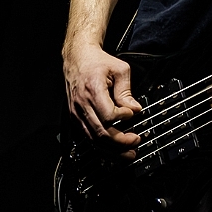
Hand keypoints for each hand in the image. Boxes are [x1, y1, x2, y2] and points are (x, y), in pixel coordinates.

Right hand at [63, 41, 142, 156]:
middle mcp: (82, 104)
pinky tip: (113, 150)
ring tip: (128, 153)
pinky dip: (102, 146)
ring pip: (94, 139)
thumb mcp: (119, 69)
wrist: (77, 58)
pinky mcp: (75, 117)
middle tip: (136, 141)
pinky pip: (88, 136)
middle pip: (101, 132)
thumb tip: (135, 109)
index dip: (123, 118)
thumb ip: (126, 91)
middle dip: (121, 142)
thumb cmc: (96, 62)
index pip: (108, 115)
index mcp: (93, 90)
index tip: (132, 114)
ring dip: (112, 150)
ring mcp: (77, 113)